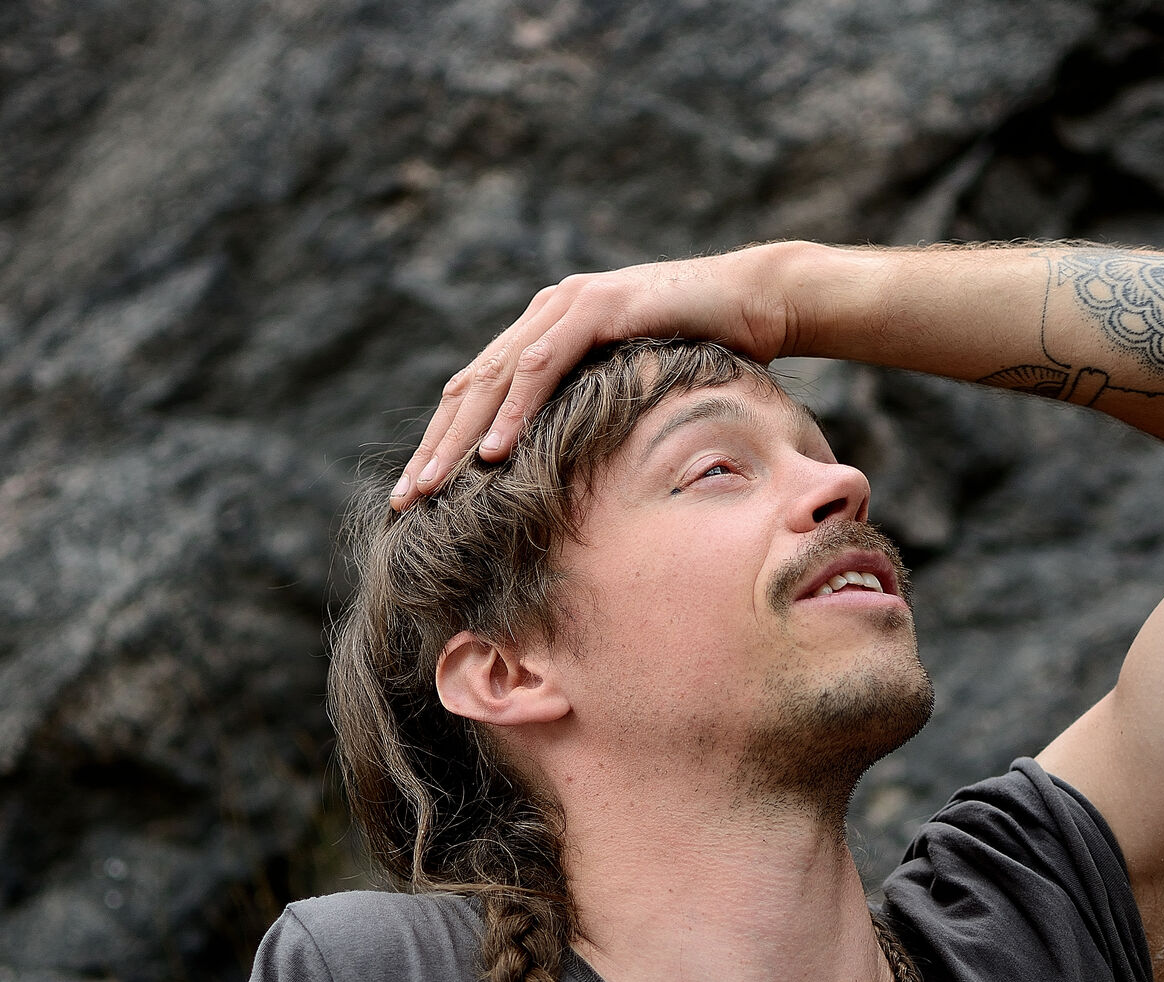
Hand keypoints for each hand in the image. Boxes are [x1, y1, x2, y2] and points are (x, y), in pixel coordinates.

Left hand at [390, 243, 805, 507]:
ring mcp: (568, 304)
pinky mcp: (598, 307)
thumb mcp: (632, 389)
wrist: (758, 301)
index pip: (479, 391)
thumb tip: (570, 469)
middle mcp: (546, 312)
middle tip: (405, 498)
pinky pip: (543, 363)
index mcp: (545, 331)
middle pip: (472, 387)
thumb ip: (593, 410)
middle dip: (436, 447)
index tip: (419, 493)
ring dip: (461, 437)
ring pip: (496, 378)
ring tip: (434, 485)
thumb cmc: (705, 350)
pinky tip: (495, 448)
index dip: (445, 441)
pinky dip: (516, 408)